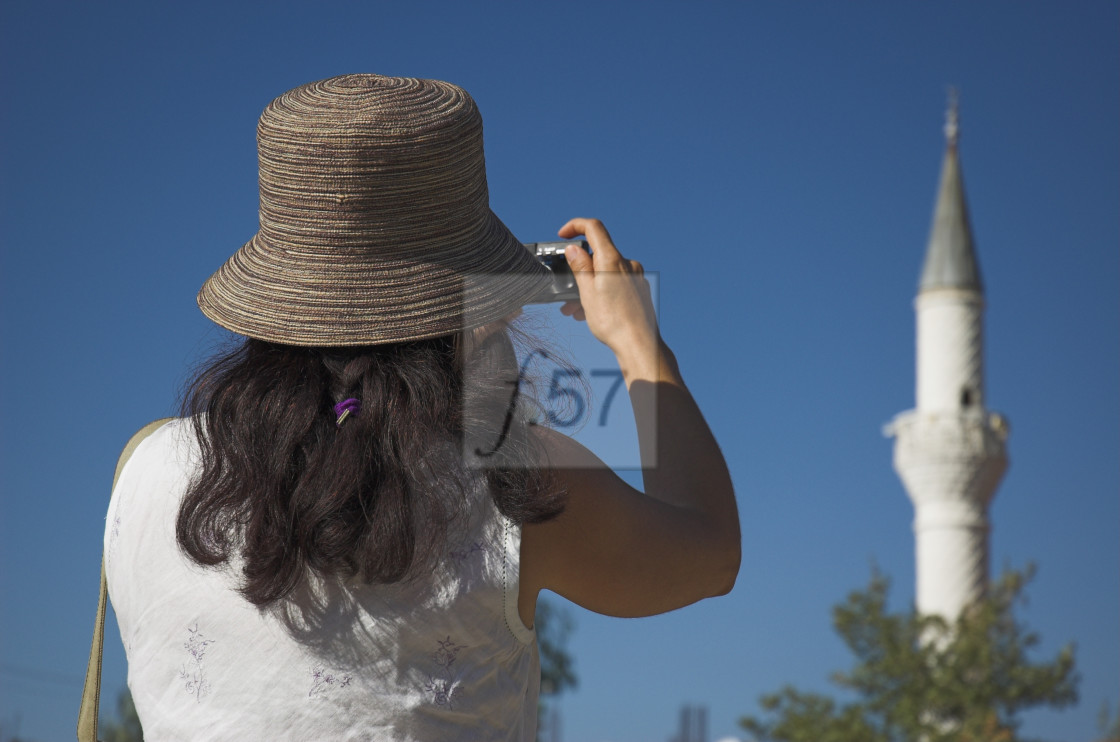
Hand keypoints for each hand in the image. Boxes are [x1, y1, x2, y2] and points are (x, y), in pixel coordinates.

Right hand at [557, 218, 659, 365]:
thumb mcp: (587, 292)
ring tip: (575, 309)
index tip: (563, 235)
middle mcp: (626, 264)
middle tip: (565, 289)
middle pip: (598, 255)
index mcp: (612, 259)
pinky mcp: (638, 290)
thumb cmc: (614, 322)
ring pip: (605, 274)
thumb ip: (580, 267)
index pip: (593, 228)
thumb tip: (574, 249)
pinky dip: (601, 293)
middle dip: (578, 270)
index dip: (575, 226)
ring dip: (587, 287)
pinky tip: (591, 312)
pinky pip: (615, 285)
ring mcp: (635, 277)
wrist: (639, 344)